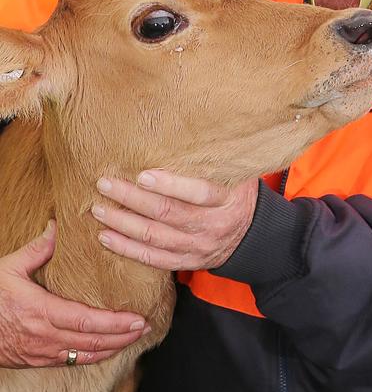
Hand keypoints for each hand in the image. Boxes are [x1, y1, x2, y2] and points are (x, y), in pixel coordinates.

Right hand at [0, 221, 149, 367]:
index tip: (137, 318)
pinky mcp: (37, 361)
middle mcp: (45, 337)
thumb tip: (58, 225)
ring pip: (85, 356)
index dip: (115, 324)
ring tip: (134, 338)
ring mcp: (42, 353)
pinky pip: (72, 362)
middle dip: (123, 337)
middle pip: (93, 343)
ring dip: (113, 349)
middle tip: (146, 327)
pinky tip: (107, 349)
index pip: (87, 322)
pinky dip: (94, 356)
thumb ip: (38, 248)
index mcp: (41, 312)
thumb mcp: (10, 268)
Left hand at [92, 171, 258, 270]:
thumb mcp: (237, 174)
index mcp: (226, 200)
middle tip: (106, 184)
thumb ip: (214, 160)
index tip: (142, 174)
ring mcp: (198, 247)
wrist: (253, 236)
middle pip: (168, 214)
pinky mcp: (187, 262)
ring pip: (155, 237)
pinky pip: (153, 259)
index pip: (198, 193)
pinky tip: (106, 237)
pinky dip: (127, 249)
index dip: (170, 185)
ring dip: (123, 223)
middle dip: (133, 199)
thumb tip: (185, 129)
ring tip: (99, 209)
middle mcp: (211, 225)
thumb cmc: (237, 194)